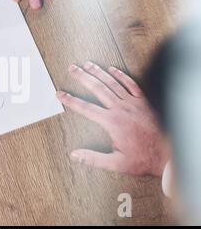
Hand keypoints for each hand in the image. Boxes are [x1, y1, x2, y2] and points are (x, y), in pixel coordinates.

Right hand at [57, 62, 169, 176]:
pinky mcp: (144, 101)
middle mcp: (121, 109)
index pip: (85, 108)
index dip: (70, 100)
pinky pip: (131, 84)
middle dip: (82, 77)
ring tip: (87, 65)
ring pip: (112, 83)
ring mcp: (133, 103)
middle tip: (72, 69)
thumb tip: (75, 155)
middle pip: (97, 88)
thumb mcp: (116, 163)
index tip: (60, 94)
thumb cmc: (143, 159)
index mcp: (112, 122)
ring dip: (98, 72)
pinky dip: (120, 75)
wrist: (168, 155)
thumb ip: (93, 159)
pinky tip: (112, 69)